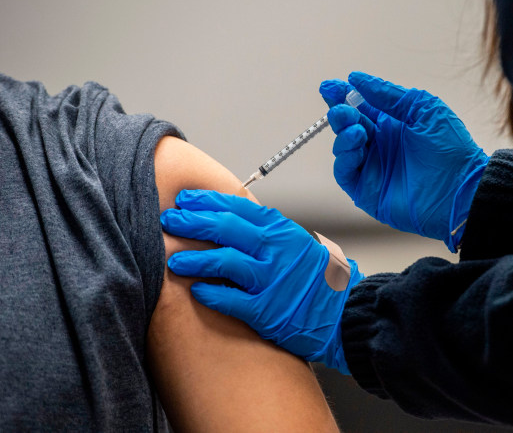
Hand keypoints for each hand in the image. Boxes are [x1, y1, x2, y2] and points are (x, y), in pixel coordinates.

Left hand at [159, 189, 364, 374]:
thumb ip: (267, 232)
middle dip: (192, 222)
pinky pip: (231, 300)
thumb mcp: (297, 244)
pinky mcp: (268, 311)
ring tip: (173, 261)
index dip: (207, 201)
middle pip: (226, 229)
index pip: (238, 207)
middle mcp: (277, 251)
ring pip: (224, 262)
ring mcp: (272, 280)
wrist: (343, 313)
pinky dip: (211, 294)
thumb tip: (229, 218)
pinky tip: (196, 291)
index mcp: (282, 230)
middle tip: (169, 221)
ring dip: (194, 259)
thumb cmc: (317, 279)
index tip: (185, 200)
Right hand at [320, 71, 488, 249]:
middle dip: (339, 113)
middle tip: (341, 108)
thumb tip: (356, 79)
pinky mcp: (368, 191)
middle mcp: (380, 145)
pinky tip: (356, 145)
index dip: (343, 96)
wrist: (462, 189)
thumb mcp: (422, 108)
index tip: (329, 86)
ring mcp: (373, 168)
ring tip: (357, 129)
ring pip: (343, 148)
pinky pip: (345, 173)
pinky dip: (344, 158)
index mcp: (393, 124)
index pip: (360, 107)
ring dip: (343, 134)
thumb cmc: (451, 148)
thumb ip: (388, 94)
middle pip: (347, 125)